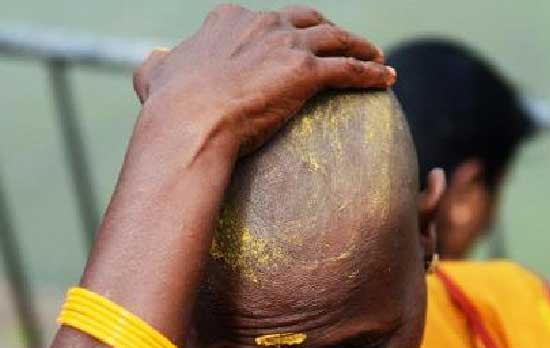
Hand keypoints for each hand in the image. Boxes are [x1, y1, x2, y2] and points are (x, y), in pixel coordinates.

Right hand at [132, 4, 394, 155]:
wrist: (192, 122)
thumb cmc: (172, 107)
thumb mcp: (156, 76)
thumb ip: (158, 64)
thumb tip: (156, 59)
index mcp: (229, 20)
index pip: (266, 18)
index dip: (285, 28)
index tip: (296, 41)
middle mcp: (262, 23)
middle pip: (308, 20)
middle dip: (329, 29)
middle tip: (345, 44)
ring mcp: (287, 44)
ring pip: (338, 38)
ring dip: (362, 46)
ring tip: (378, 58)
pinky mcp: (308, 70)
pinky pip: (351, 68)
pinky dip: (373, 72)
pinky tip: (389, 79)